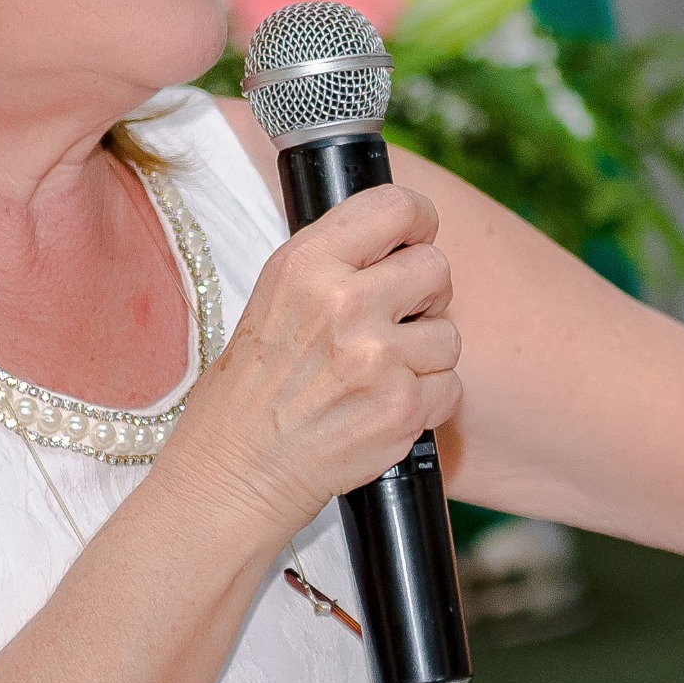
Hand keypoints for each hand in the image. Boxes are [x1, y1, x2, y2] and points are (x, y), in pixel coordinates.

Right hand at [162, 180, 459, 541]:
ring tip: (375, 379)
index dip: (418, 222)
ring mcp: (376, 357)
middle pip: (436, 268)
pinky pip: (451, 388)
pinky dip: (428, 404)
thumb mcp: (271, 303)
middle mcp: (342, 303)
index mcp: (304, 266)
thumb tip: (400, 238)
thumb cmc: (249, 394)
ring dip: (425, 358)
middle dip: (424, 298)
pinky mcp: (401, 408)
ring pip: (448, 335)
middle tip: (391, 325)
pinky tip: (381, 411)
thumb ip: (334, 266)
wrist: (232, 476)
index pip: (395, 206)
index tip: (417, 238)